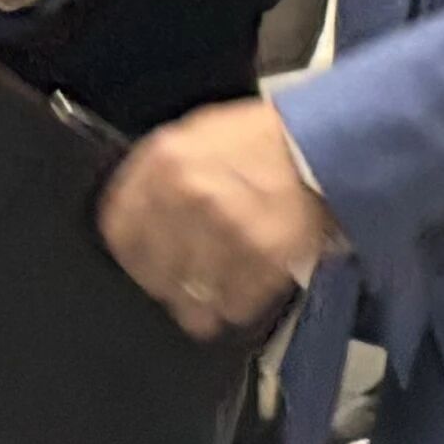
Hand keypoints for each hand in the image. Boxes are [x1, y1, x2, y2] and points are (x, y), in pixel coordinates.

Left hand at [99, 97, 336, 337]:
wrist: (322, 146)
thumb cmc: (256, 140)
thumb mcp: (195, 137)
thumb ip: (159, 176)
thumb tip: (136, 219)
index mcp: (163, 161)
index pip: (120, 232)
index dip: (132, 257)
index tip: (145, 267)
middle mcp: (187, 196)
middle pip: (155, 273)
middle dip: (169, 286)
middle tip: (187, 287)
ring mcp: (225, 228)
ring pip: (194, 298)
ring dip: (203, 306)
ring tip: (217, 297)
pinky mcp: (264, 257)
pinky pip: (235, 305)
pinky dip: (239, 306)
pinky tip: (246, 291)